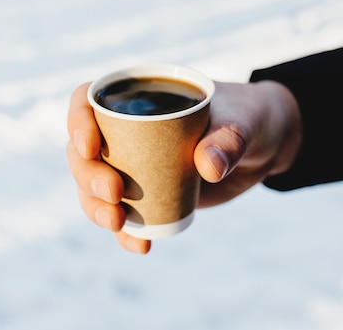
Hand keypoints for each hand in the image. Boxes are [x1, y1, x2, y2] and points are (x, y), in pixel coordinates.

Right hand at [66, 80, 301, 253]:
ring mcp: (134, 165)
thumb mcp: (245, 121)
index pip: (87, 101)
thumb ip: (230, 138)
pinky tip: (141, 245)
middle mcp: (126, 131)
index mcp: (139, 98)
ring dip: (96, 208)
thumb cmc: (250, 118)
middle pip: (83, 152)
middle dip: (88, 176)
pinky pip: (124, 215)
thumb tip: (208, 166)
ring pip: (94, 187)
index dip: (77, 122)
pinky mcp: (148, 194)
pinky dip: (126, 233)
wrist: (265, 145)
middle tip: (114, 194)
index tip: (91, 147)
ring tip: (119, 224)